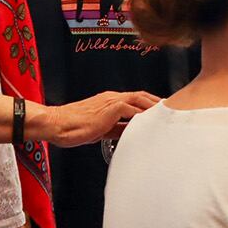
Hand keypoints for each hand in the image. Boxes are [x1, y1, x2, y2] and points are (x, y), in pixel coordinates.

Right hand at [29, 91, 158, 146]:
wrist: (56, 124)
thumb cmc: (73, 128)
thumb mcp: (100, 130)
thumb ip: (116, 128)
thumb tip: (129, 132)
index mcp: (108, 101)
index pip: (134, 99)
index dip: (149, 104)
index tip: (160, 112)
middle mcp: (111, 98)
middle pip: (141, 95)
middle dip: (156, 102)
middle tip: (171, 110)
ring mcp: (110, 101)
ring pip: (139, 99)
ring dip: (153, 106)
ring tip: (166, 114)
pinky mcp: (108, 108)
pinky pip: (131, 108)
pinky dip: (143, 114)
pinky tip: (151, 121)